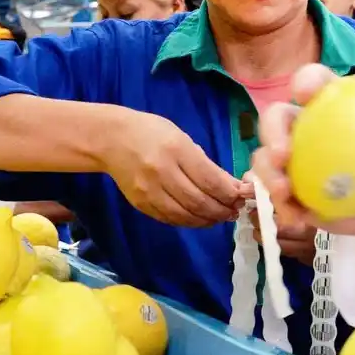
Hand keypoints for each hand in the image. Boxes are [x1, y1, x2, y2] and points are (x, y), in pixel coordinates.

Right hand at [102, 110, 247, 226]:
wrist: (111, 140)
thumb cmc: (150, 132)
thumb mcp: (181, 138)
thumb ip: (205, 163)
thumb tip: (231, 186)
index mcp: (175, 150)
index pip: (210, 181)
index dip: (231, 194)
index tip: (243, 197)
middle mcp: (162, 172)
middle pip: (200, 202)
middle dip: (222, 210)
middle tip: (234, 210)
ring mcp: (149, 191)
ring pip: (185, 216)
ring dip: (208, 220)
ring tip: (220, 216)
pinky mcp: (140, 203)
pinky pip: (169, 219)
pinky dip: (188, 221)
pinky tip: (199, 218)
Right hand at [250, 64, 354, 262]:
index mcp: (334, 105)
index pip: (315, 82)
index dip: (306, 81)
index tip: (304, 95)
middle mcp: (304, 127)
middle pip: (276, 117)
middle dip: (272, 132)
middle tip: (282, 156)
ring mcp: (291, 159)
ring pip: (265, 157)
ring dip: (268, 173)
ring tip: (285, 195)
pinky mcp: (287, 188)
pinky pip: (274, 193)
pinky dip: (280, 205)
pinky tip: (295, 219)